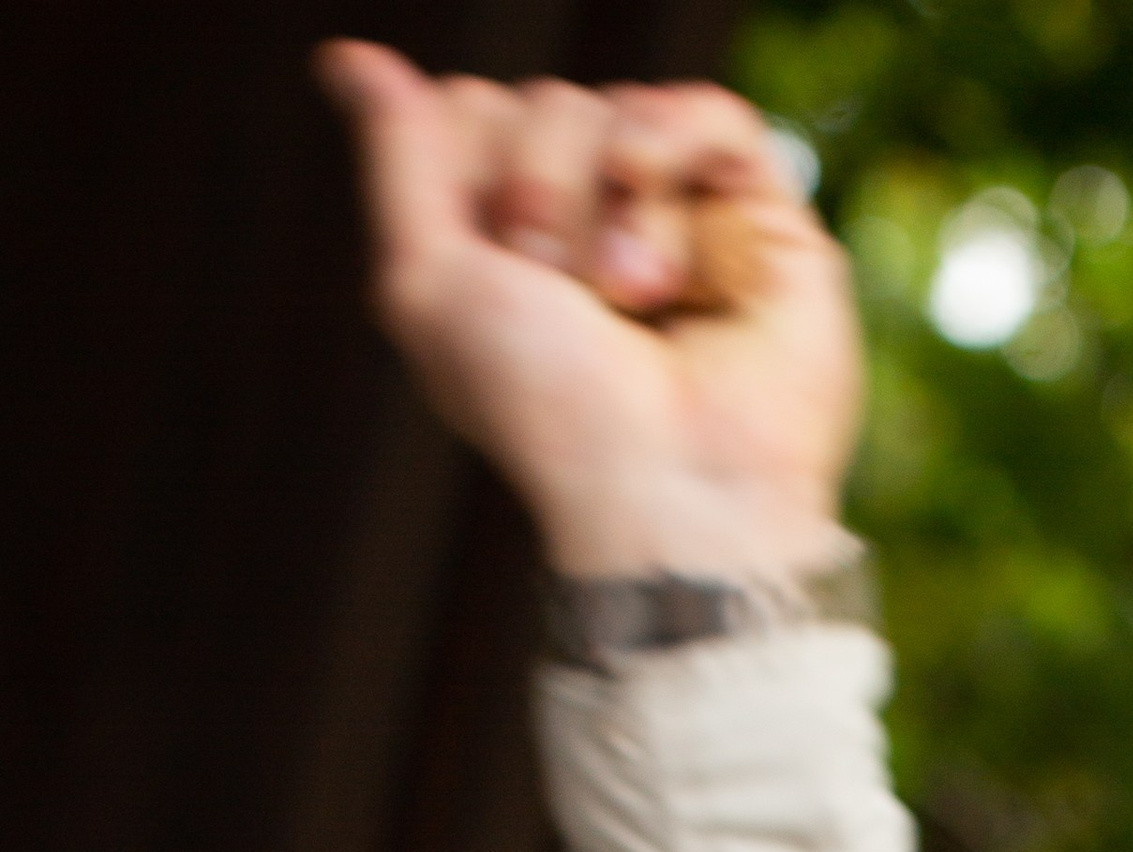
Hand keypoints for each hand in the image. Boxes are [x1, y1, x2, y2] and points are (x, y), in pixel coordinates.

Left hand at [315, 42, 859, 578]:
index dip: (472, 170)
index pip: (472, 109)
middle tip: (568, 298)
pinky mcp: (763, 218)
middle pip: (541, 101)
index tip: (498, 270)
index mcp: (510, 240)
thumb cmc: (551, 417)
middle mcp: (595, 221)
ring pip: (618, 106)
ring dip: (610, 206)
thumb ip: (396, 161)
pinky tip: (674, 244)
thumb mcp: (430, 289)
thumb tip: (347, 60)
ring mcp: (681, 217)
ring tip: (635, 302)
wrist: (670, 488)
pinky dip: (676, 149)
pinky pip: (710, 111)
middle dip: (539, 193)